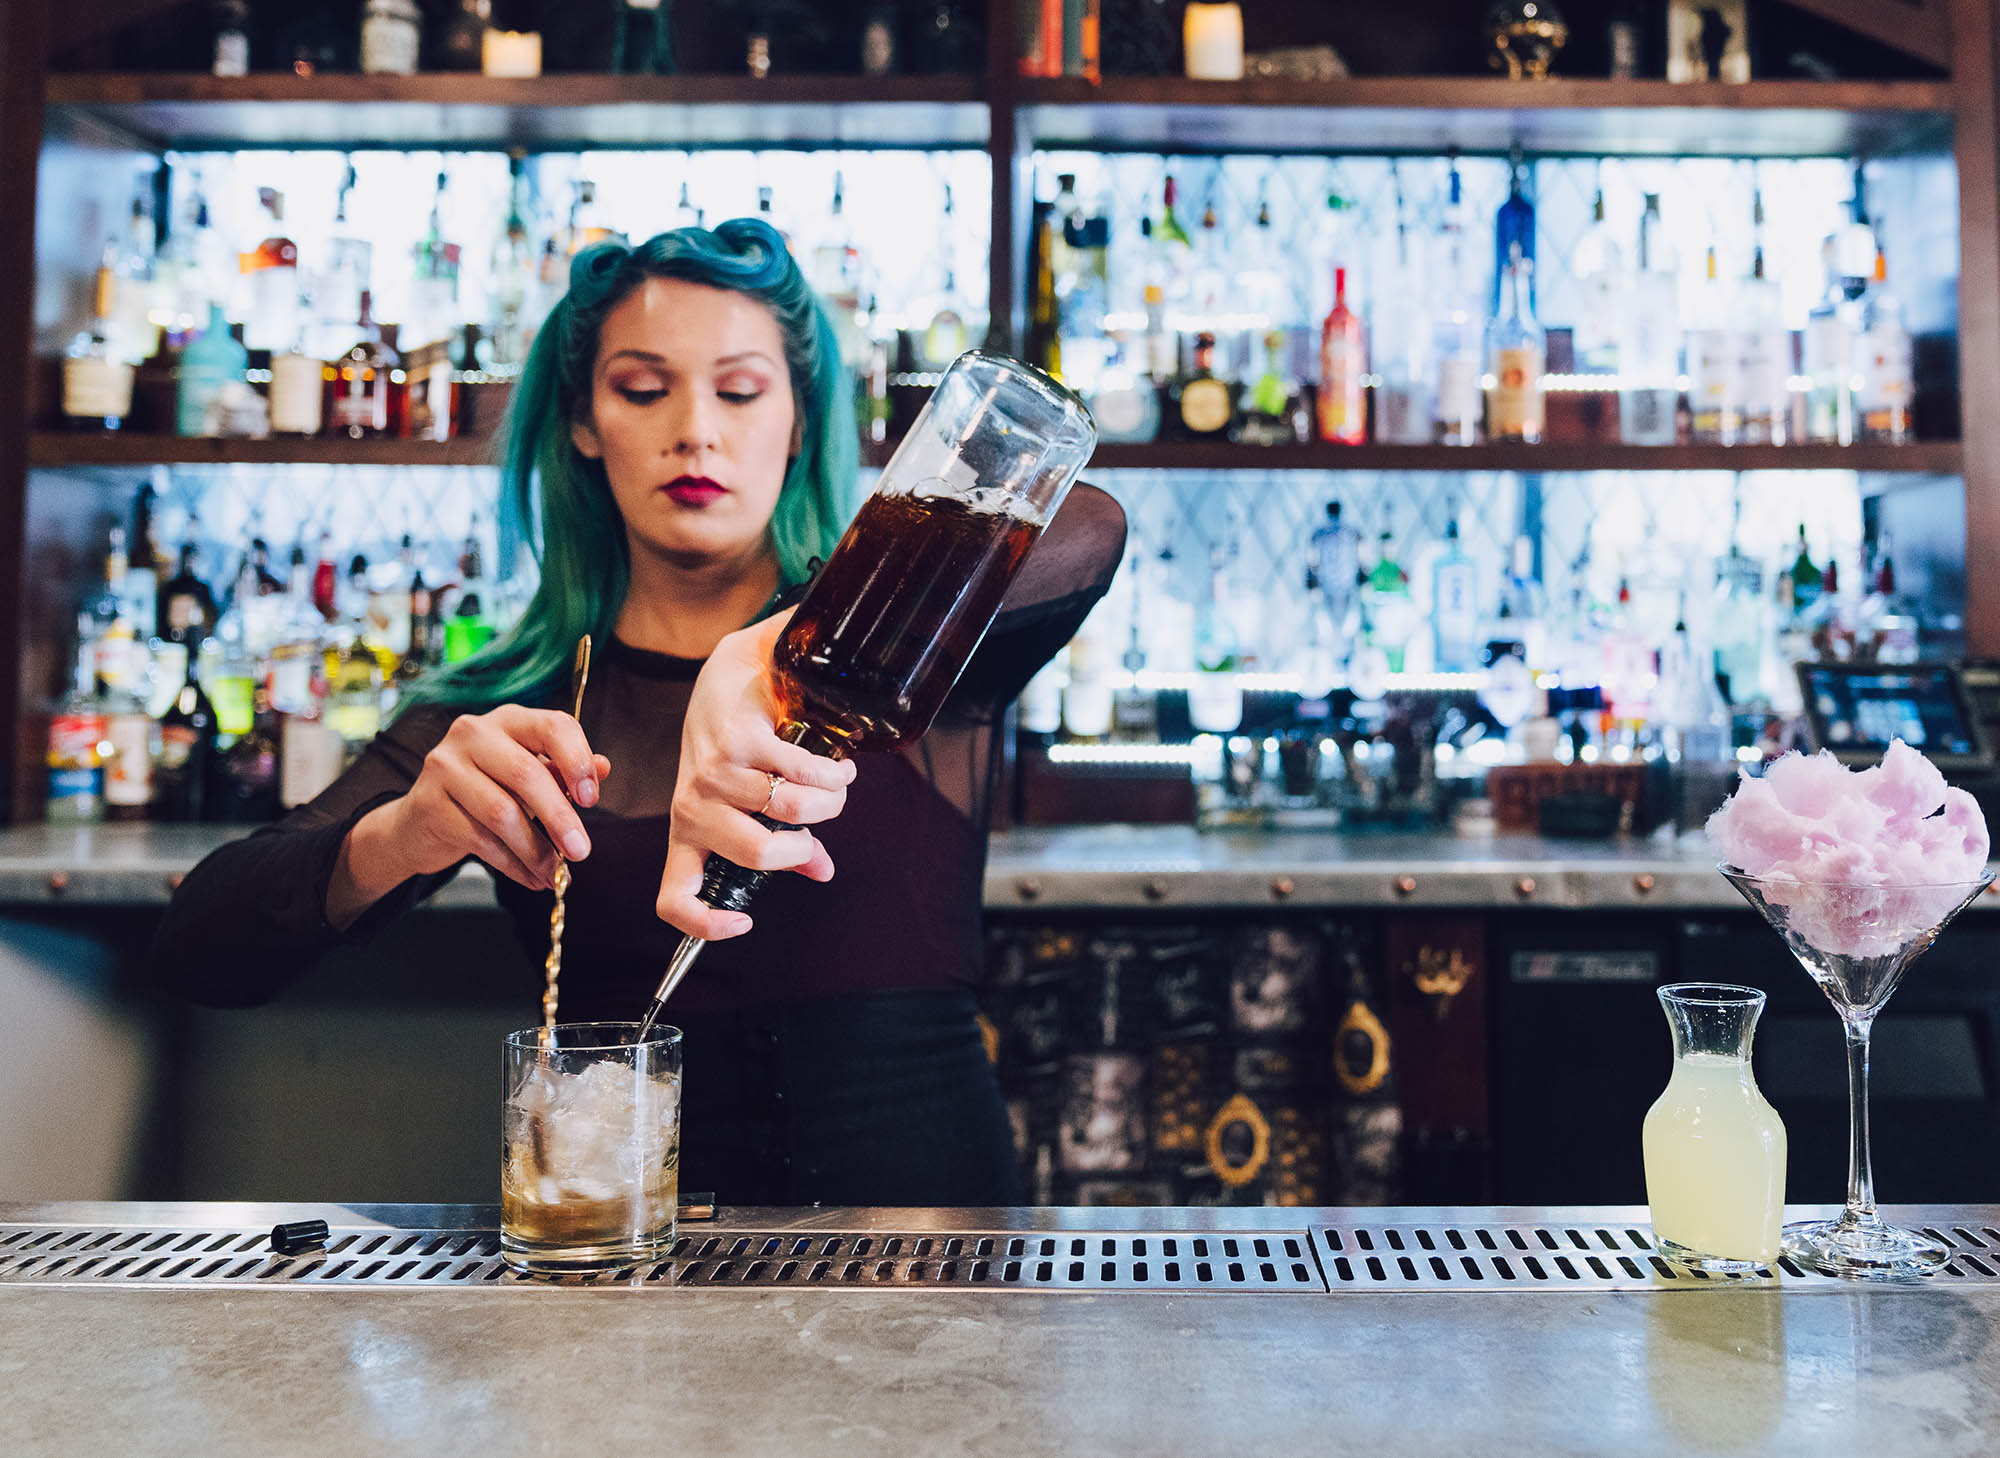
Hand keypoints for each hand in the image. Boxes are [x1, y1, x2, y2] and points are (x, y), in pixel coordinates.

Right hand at [384, 705, 610, 890]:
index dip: (577, 761)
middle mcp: (473, 733)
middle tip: (581, 851)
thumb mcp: (529, 776)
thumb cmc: (486, 791)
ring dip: (536, 850)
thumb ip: (563, 771)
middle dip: (560, 818)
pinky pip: (480, 839)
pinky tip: (531, 878)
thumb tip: (604, 767)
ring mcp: (445, 766)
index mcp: (509, 719)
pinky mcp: (429, 803)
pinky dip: (512, 865)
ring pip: (502, 812)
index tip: (591, 799)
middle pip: (527, 774)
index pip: (553, 726)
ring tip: (556, 874)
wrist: (422, 820)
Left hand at [655, 609, 857, 940]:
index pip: (674, 897)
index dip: (704, 924)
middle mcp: (693, 809)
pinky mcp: (738, 740)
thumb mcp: (747, 804)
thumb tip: (821, 871)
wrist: (730, 675)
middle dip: (804, 843)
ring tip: (835, 786)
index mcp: (688, 834)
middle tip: (819, 823)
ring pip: (790, 810)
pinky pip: (802, 773)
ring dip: (828, 800)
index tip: (746, 921)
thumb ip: (783, 842)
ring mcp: (712, 774)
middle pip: (757, 853)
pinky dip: (833, 774)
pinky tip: (840, 768)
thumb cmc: (737, 748)